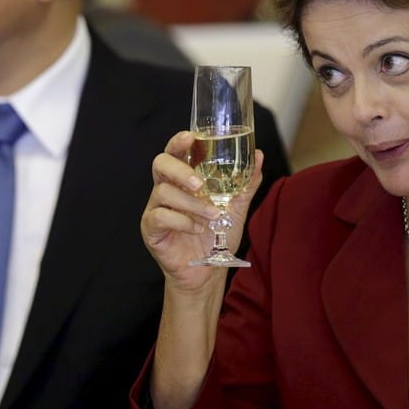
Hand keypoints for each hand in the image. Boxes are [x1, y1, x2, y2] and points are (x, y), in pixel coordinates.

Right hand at [141, 130, 263, 291]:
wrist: (209, 271)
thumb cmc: (217, 235)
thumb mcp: (236, 207)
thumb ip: (245, 183)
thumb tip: (258, 155)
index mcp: (183, 179)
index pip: (175, 152)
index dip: (179, 141)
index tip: (191, 137)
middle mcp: (166, 188)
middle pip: (160, 164)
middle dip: (180, 170)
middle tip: (199, 185)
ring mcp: (155, 208)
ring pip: (164, 193)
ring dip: (192, 204)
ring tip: (212, 216)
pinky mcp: (151, 229)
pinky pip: (160, 217)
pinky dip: (182, 221)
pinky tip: (197, 229)